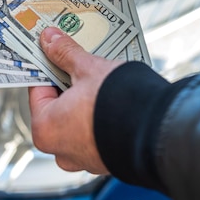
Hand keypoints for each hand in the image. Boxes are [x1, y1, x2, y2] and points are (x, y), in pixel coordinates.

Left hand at [28, 27, 122, 173]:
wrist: (161, 133)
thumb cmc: (119, 107)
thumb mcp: (88, 69)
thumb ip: (65, 53)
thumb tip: (51, 40)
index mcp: (45, 129)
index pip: (38, 89)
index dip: (48, 67)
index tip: (54, 54)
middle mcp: (61, 150)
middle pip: (57, 106)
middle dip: (69, 84)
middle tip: (80, 64)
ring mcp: (85, 158)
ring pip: (77, 121)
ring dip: (86, 101)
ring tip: (101, 81)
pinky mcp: (106, 159)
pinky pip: (96, 132)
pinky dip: (101, 117)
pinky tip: (114, 101)